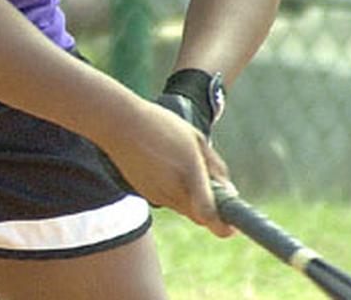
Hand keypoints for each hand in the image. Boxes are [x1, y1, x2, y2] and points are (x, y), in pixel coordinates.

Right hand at [102, 100, 235, 237]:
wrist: (120, 124)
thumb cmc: (161, 126)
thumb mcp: (196, 139)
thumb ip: (216, 167)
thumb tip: (230, 191)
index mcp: (189, 175)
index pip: (209, 216)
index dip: (224, 226)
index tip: (231, 224)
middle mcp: (173, 191)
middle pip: (199, 216)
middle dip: (209, 207)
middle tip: (211, 185)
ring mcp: (157, 195)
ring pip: (183, 207)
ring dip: (190, 196)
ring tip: (181, 164)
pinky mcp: (146, 193)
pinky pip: (167, 199)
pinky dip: (173, 190)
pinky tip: (165, 165)